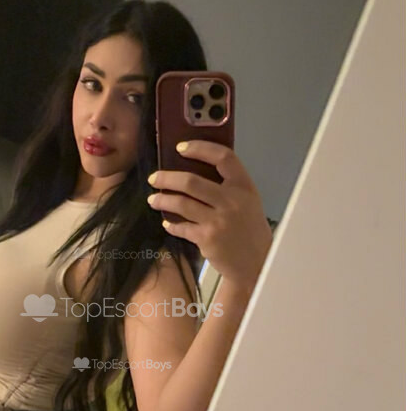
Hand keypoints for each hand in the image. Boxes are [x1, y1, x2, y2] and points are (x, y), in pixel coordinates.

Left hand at [146, 141, 272, 289]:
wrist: (257, 262)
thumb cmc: (250, 229)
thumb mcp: (248, 201)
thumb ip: (228, 186)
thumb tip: (195, 169)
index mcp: (244, 186)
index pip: (223, 157)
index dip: (200, 148)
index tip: (180, 147)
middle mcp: (232, 201)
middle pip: (191, 182)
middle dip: (167, 178)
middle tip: (154, 178)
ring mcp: (219, 220)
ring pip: (181, 204)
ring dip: (162, 200)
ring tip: (153, 199)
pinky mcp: (207, 238)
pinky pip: (182, 227)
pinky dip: (171, 224)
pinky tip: (167, 222)